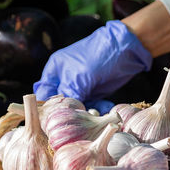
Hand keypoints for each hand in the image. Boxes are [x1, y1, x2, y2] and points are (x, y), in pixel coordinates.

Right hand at [33, 20, 151, 108]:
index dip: (47, 108)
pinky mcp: (95, 91)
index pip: (44, 94)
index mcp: (55, 71)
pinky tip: (108, 107)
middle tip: (79, 119)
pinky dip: (99, 108)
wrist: (126, 47)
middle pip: (61, 103)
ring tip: (98, 113)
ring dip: (87, 112)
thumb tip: (62, 114)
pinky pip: (93, 105)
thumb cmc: (97, 56)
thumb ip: (69, 95)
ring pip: (78, 106)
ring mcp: (81, 86)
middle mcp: (65, 79)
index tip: (54, 121)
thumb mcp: (79, 76)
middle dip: (70, 112)